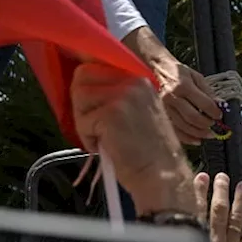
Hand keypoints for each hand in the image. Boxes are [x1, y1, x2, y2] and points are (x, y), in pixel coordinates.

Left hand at [70, 62, 195, 215]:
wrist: (162, 175)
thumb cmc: (148, 151)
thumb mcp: (138, 111)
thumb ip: (116, 96)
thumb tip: (82, 89)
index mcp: (139, 78)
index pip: (95, 66)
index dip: (85, 87)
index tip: (88, 105)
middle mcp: (132, 81)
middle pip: (82, 77)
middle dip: (81, 103)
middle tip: (93, 126)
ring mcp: (123, 96)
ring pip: (80, 98)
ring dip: (84, 122)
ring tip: (101, 138)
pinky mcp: (111, 114)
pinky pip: (83, 121)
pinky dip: (88, 139)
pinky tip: (105, 148)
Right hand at [150, 49, 220, 143]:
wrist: (160, 69)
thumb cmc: (179, 72)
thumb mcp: (197, 77)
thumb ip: (208, 92)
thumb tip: (220, 105)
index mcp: (184, 86)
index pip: (203, 103)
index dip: (214, 111)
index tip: (220, 115)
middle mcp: (173, 97)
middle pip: (192, 117)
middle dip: (206, 124)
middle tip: (214, 126)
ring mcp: (165, 107)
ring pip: (183, 126)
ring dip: (198, 133)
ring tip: (209, 134)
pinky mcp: (161, 114)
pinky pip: (175, 130)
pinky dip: (187, 138)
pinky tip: (196, 140)